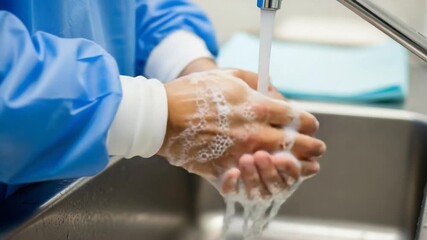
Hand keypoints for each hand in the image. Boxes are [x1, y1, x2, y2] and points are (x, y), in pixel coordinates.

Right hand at [158, 69, 324, 192]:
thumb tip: (277, 93)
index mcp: (258, 107)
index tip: (312, 125)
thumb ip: (258, 82)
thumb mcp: (229, 75)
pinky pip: (253, 178)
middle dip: (312, 146)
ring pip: (279, 165)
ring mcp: (241, 154)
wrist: (163, 116)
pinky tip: (278, 179)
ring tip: (310, 168)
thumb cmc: (195, 92)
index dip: (308, 122)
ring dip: (299, 167)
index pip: (295, 117)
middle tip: (319, 149)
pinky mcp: (225, 169)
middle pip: (295, 143)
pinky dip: (268, 179)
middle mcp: (254, 132)